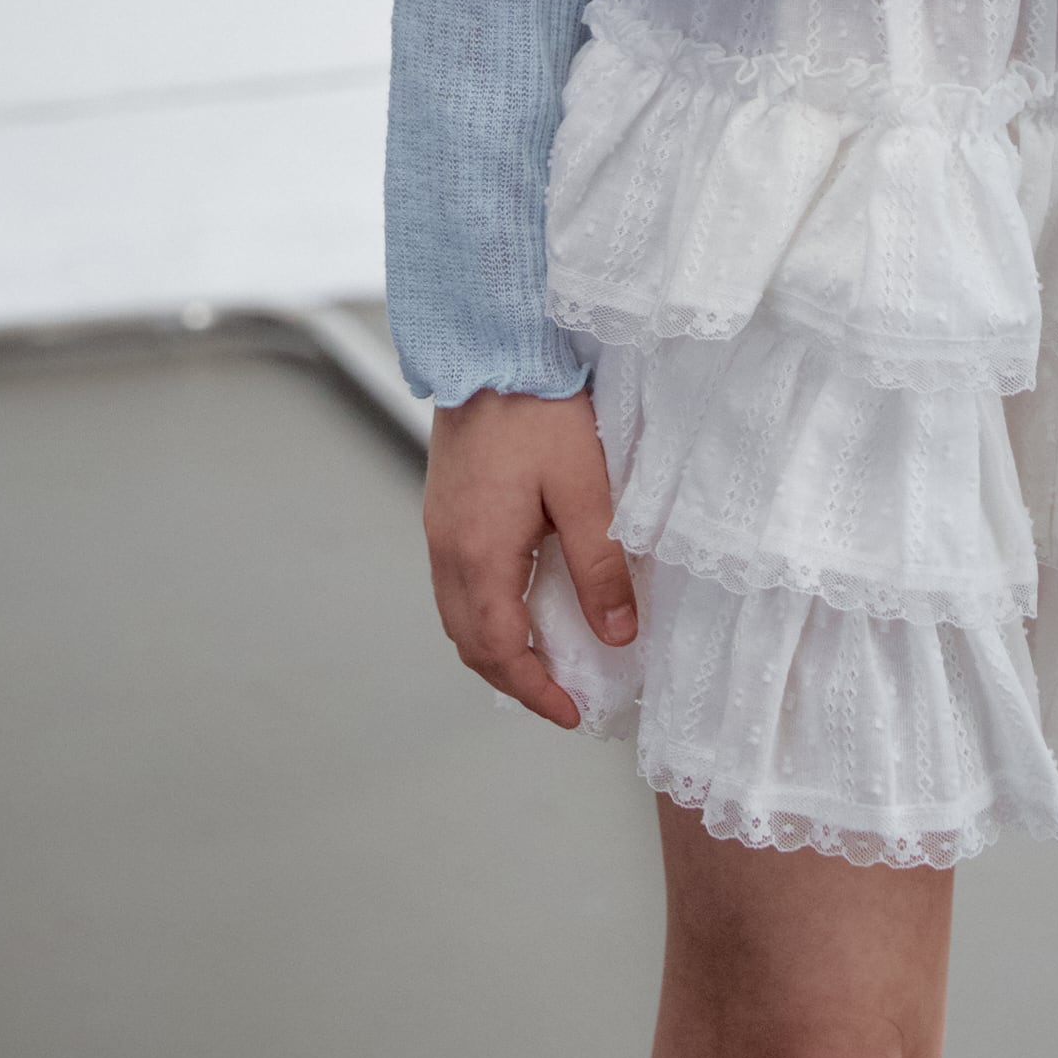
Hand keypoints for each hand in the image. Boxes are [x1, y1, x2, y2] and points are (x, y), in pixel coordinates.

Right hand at [423, 386, 635, 729]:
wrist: (490, 343)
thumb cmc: (538, 409)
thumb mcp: (586, 490)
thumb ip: (600, 567)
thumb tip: (617, 636)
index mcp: (479, 553)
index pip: (499, 650)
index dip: (535, 691)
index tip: (572, 713)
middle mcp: (447, 547)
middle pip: (468, 642)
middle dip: (512, 679)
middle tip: (559, 697)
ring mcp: (439, 526)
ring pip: (456, 613)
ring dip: (494, 648)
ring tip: (542, 661)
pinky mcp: (444, 506)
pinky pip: (455, 582)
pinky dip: (484, 612)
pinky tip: (517, 605)